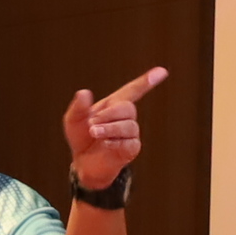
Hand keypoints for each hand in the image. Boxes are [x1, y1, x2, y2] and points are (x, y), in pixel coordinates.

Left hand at [64, 66, 169, 193]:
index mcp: (113, 105)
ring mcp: (130, 133)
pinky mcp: (131, 149)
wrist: (83, 163)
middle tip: (91, 124)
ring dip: (109, 128)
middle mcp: (125, 117)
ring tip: (94, 132)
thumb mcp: (73, 120)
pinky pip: (130, 142)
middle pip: (128, 107)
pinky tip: (105, 144)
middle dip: (109, 114)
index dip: (146, 81)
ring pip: (129, 125)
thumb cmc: (81, 138)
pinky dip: (115, 142)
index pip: (133, 90)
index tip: (162, 71)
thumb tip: (84, 93)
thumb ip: (78, 107)